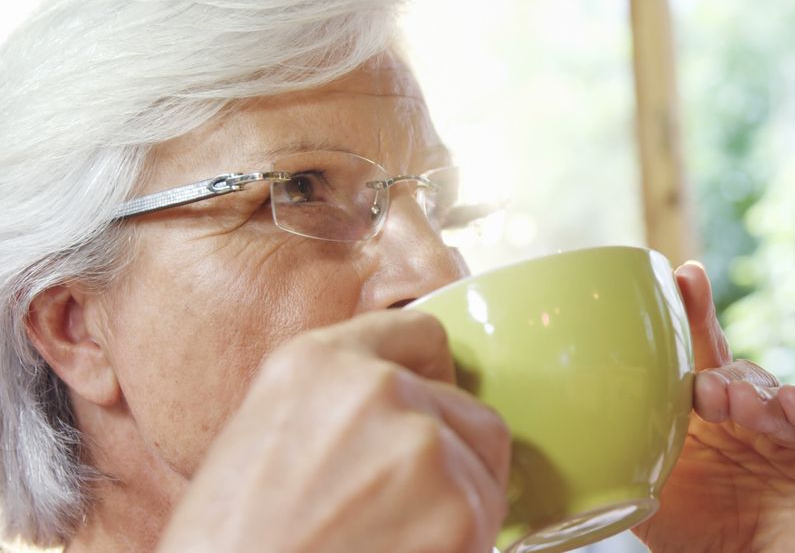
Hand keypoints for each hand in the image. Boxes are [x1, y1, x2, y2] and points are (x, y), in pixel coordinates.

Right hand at [157, 311, 510, 552]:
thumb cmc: (232, 548)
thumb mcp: (262, 439)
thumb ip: (336, 407)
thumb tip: (397, 415)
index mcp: (317, 363)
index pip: (419, 336)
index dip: (432, 380)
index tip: (429, 413)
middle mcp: (379, 389)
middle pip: (468, 409)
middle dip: (455, 457)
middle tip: (413, 508)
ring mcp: (424, 447)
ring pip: (485, 470)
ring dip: (459, 509)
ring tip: (397, 543)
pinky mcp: (461, 512)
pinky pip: (489, 525)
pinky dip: (463, 548)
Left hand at [633, 263, 794, 552]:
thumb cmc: (699, 544)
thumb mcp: (649, 495)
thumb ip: (622, 453)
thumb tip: (566, 418)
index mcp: (714, 417)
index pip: (705, 356)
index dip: (697, 315)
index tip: (684, 276)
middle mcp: (761, 420)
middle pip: (745, 373)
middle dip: (723, 375)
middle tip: (702, 391)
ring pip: (788, 398)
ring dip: (761, 398)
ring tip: (736, 404)